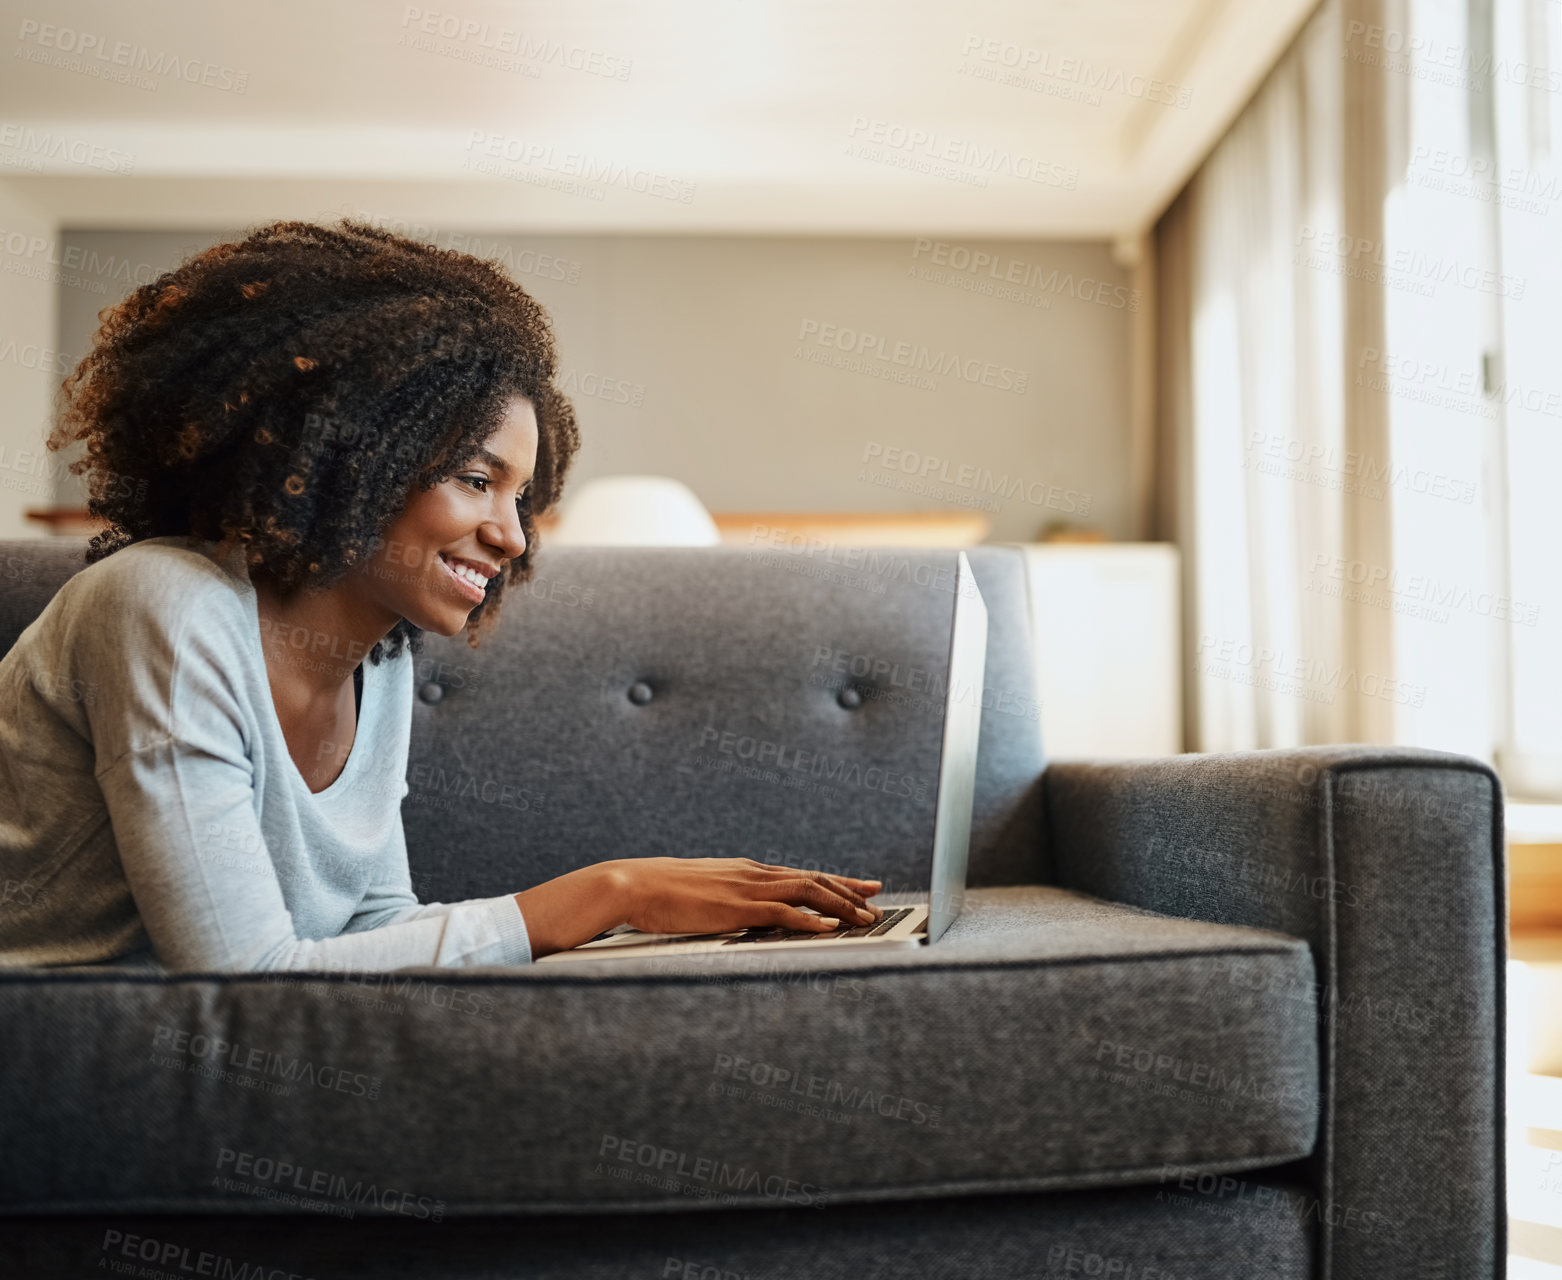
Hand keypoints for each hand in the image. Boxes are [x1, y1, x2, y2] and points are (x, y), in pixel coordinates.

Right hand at [609, 857, 884, 935]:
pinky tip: (830, 929)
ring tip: (865, 918)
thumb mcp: (702, 892)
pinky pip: (783, 913)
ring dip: (840, 905)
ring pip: (807, 891)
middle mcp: (753, 874)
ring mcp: (746, 888)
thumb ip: (727, 899)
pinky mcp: (736, 908)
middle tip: (877, 901)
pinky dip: (811, 920)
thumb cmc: (659, 892)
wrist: (632, 884)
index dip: (835, 880)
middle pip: (814, 878)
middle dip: (849, 890)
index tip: (861, 887)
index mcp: (746, 870)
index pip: (802, 874)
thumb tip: (742, 914)